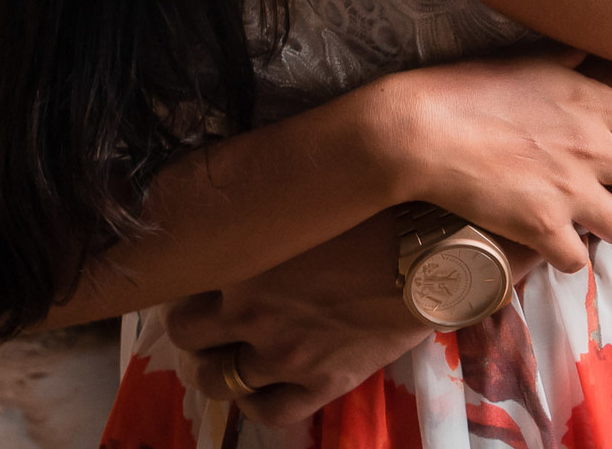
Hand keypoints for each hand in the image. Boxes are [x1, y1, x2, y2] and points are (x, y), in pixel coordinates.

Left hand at [165, 214, 440, 423]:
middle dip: (196, 325)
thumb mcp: (305, 199)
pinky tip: (269, 383)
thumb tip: (242, 202)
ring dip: (220, 365)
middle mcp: (250, 313)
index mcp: (241, 261)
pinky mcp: (321, 384)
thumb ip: (264, 214)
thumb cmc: (374, 205)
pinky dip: (260, 401)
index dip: (186, 279)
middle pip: (187, 336)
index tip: (200, 273)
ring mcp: (284, 355)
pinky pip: (270, 412)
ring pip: (218, 380)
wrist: (432, 247)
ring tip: (235, 349)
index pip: (179, 284)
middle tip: (216, 311)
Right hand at [382, 48, 611, 270]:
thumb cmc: (469, 86)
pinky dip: (571, 255)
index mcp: (591, 101)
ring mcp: (571, 190)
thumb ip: (566, 58)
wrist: (424, 128)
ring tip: (597, 219)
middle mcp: (592, 146)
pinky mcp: (544, 226)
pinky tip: (558, 245)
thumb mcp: (527, 60)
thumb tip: (584, 44)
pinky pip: (580, 259)